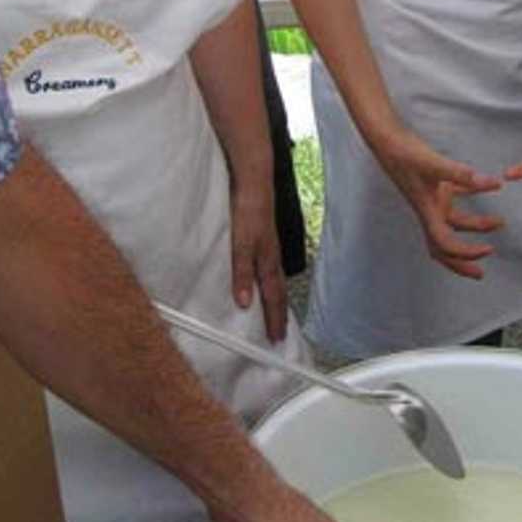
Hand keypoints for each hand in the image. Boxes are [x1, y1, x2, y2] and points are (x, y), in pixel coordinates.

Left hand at [230, 181, 287, 342]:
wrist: (253, 180)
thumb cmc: (248, 210)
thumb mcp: (241, 243)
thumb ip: (242, 271)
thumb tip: (244, 303)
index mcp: (268, 261)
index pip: (273, 297)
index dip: (274, 318)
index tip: (277, 340)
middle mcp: (271, 255)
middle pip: (278, 290)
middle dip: (279, 312)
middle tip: (280, 334)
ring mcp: (269, 245)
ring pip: (275, 278)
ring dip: (276, 297)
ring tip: (275, 311)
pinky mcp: (263, 235)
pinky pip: (269, 265)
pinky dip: (269, 279)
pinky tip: (263, 277)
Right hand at [375, 125, 503, 279]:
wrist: (386, 138)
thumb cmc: (403, 153)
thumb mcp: (432, 163)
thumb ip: (461, 174)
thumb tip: (488, 183)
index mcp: (427, 211)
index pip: (445, 243)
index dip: (466, 253)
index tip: (488, 249)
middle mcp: (430, 209)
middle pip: (444, 246)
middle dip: (462, 261)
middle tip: (480, 273)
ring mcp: (432, 197)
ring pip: (455, 221)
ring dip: (475, 225)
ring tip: (497, 223)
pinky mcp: (435, 182)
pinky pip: (457, 193)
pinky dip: (474, 192)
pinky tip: (489, 185)